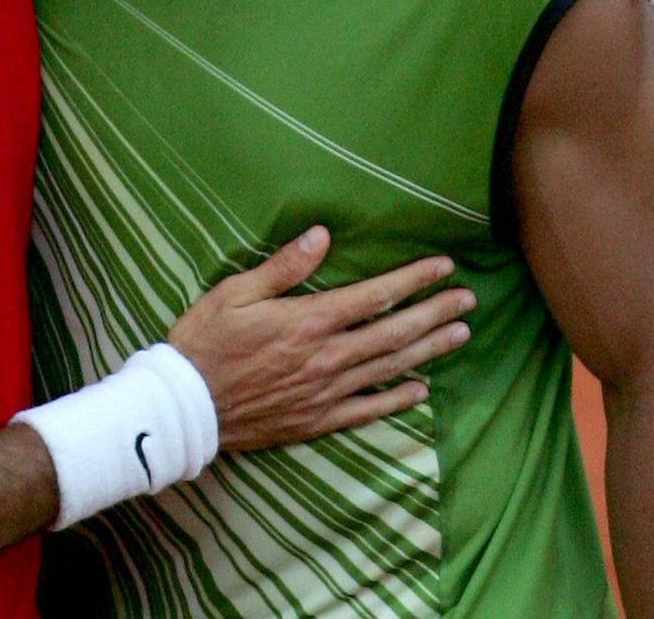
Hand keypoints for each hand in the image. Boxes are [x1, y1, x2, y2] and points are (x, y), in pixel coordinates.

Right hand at [167, 226, 473, 450]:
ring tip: (460, 334)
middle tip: (467, 299)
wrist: (185, 406)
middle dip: (435, 313)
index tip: (443, 267)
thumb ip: (284, 266)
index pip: (375, 297)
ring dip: (429, 350)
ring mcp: (325, 392)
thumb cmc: (205, 341)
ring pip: (390, 369)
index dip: (413, 280)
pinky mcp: (317, 419)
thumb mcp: (235, 291)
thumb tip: (322, 234)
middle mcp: (326, 357)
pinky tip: (420, 388)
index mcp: (308, 321)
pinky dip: (397, 399)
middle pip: (394, 333)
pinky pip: (368, 410)